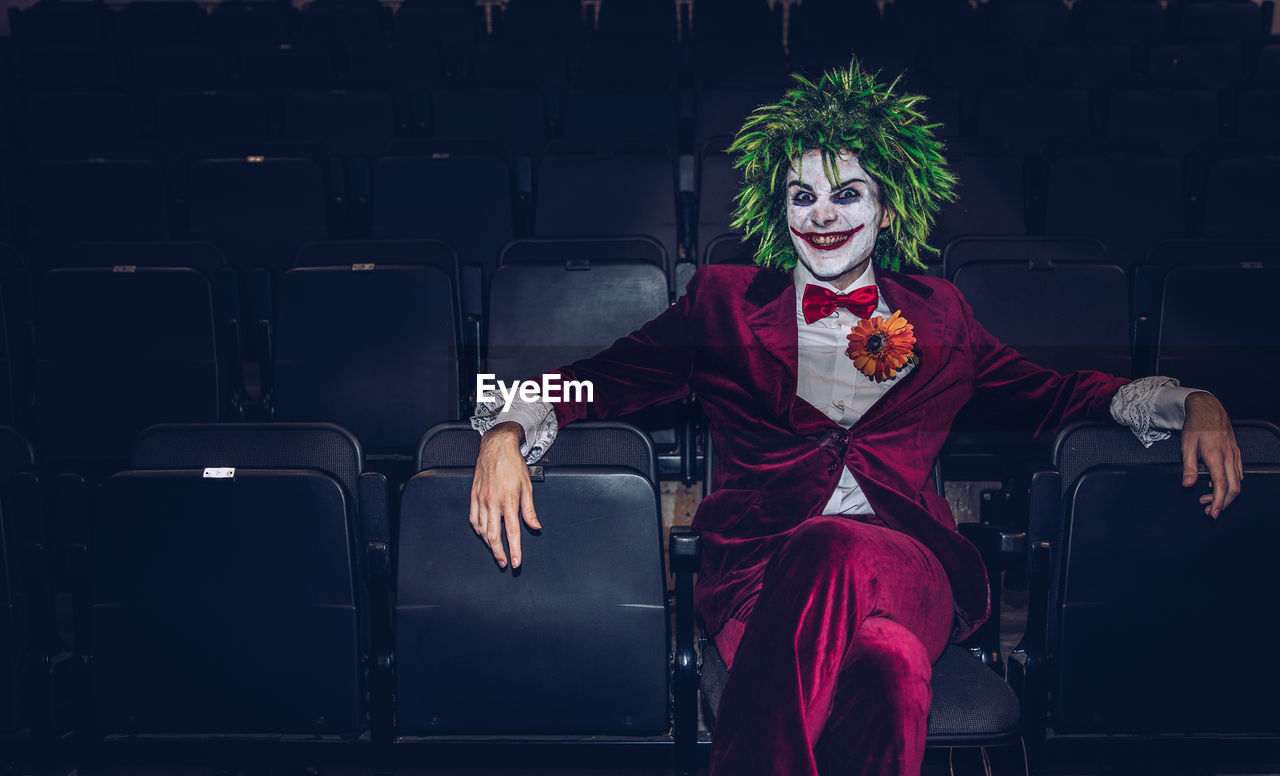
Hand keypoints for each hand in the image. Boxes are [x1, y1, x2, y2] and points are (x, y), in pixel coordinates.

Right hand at [470, 421, 540, 567]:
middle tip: (504, 563)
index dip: (514, 550)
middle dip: (499, 553)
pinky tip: (483, 534)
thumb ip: (529, 510)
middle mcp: (493, 502)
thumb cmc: (513, 465)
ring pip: (482, 529)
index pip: (512, 532)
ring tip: (495, 551)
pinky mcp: (473, 496)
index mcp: (509, 500)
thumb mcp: (527, 486)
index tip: (516, 562)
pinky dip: (478, 530)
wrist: (496, 447)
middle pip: (494, 535)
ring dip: (488, 544)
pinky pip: (473, 518)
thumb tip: (535, 526)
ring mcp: (481, 499)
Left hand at [1181, 392, 1242, 518]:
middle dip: (1223, 503)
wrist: (1208, 408)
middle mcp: (1229, 457)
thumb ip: (1188, 467)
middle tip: (1209, 511)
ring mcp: (1234, 455)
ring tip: (1207, 498)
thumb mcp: (1186, 446)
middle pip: (1234, 487)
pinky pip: (1237, 473)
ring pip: (1237, 482)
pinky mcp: (1236, 453)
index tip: (1212, 512)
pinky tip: (1215, 484)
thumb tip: (1187, 485)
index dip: (1218, 502)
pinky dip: (1229, 483)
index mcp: (1216, 456)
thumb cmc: (1196, 426)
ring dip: (1225, 494)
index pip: (1221, 485)